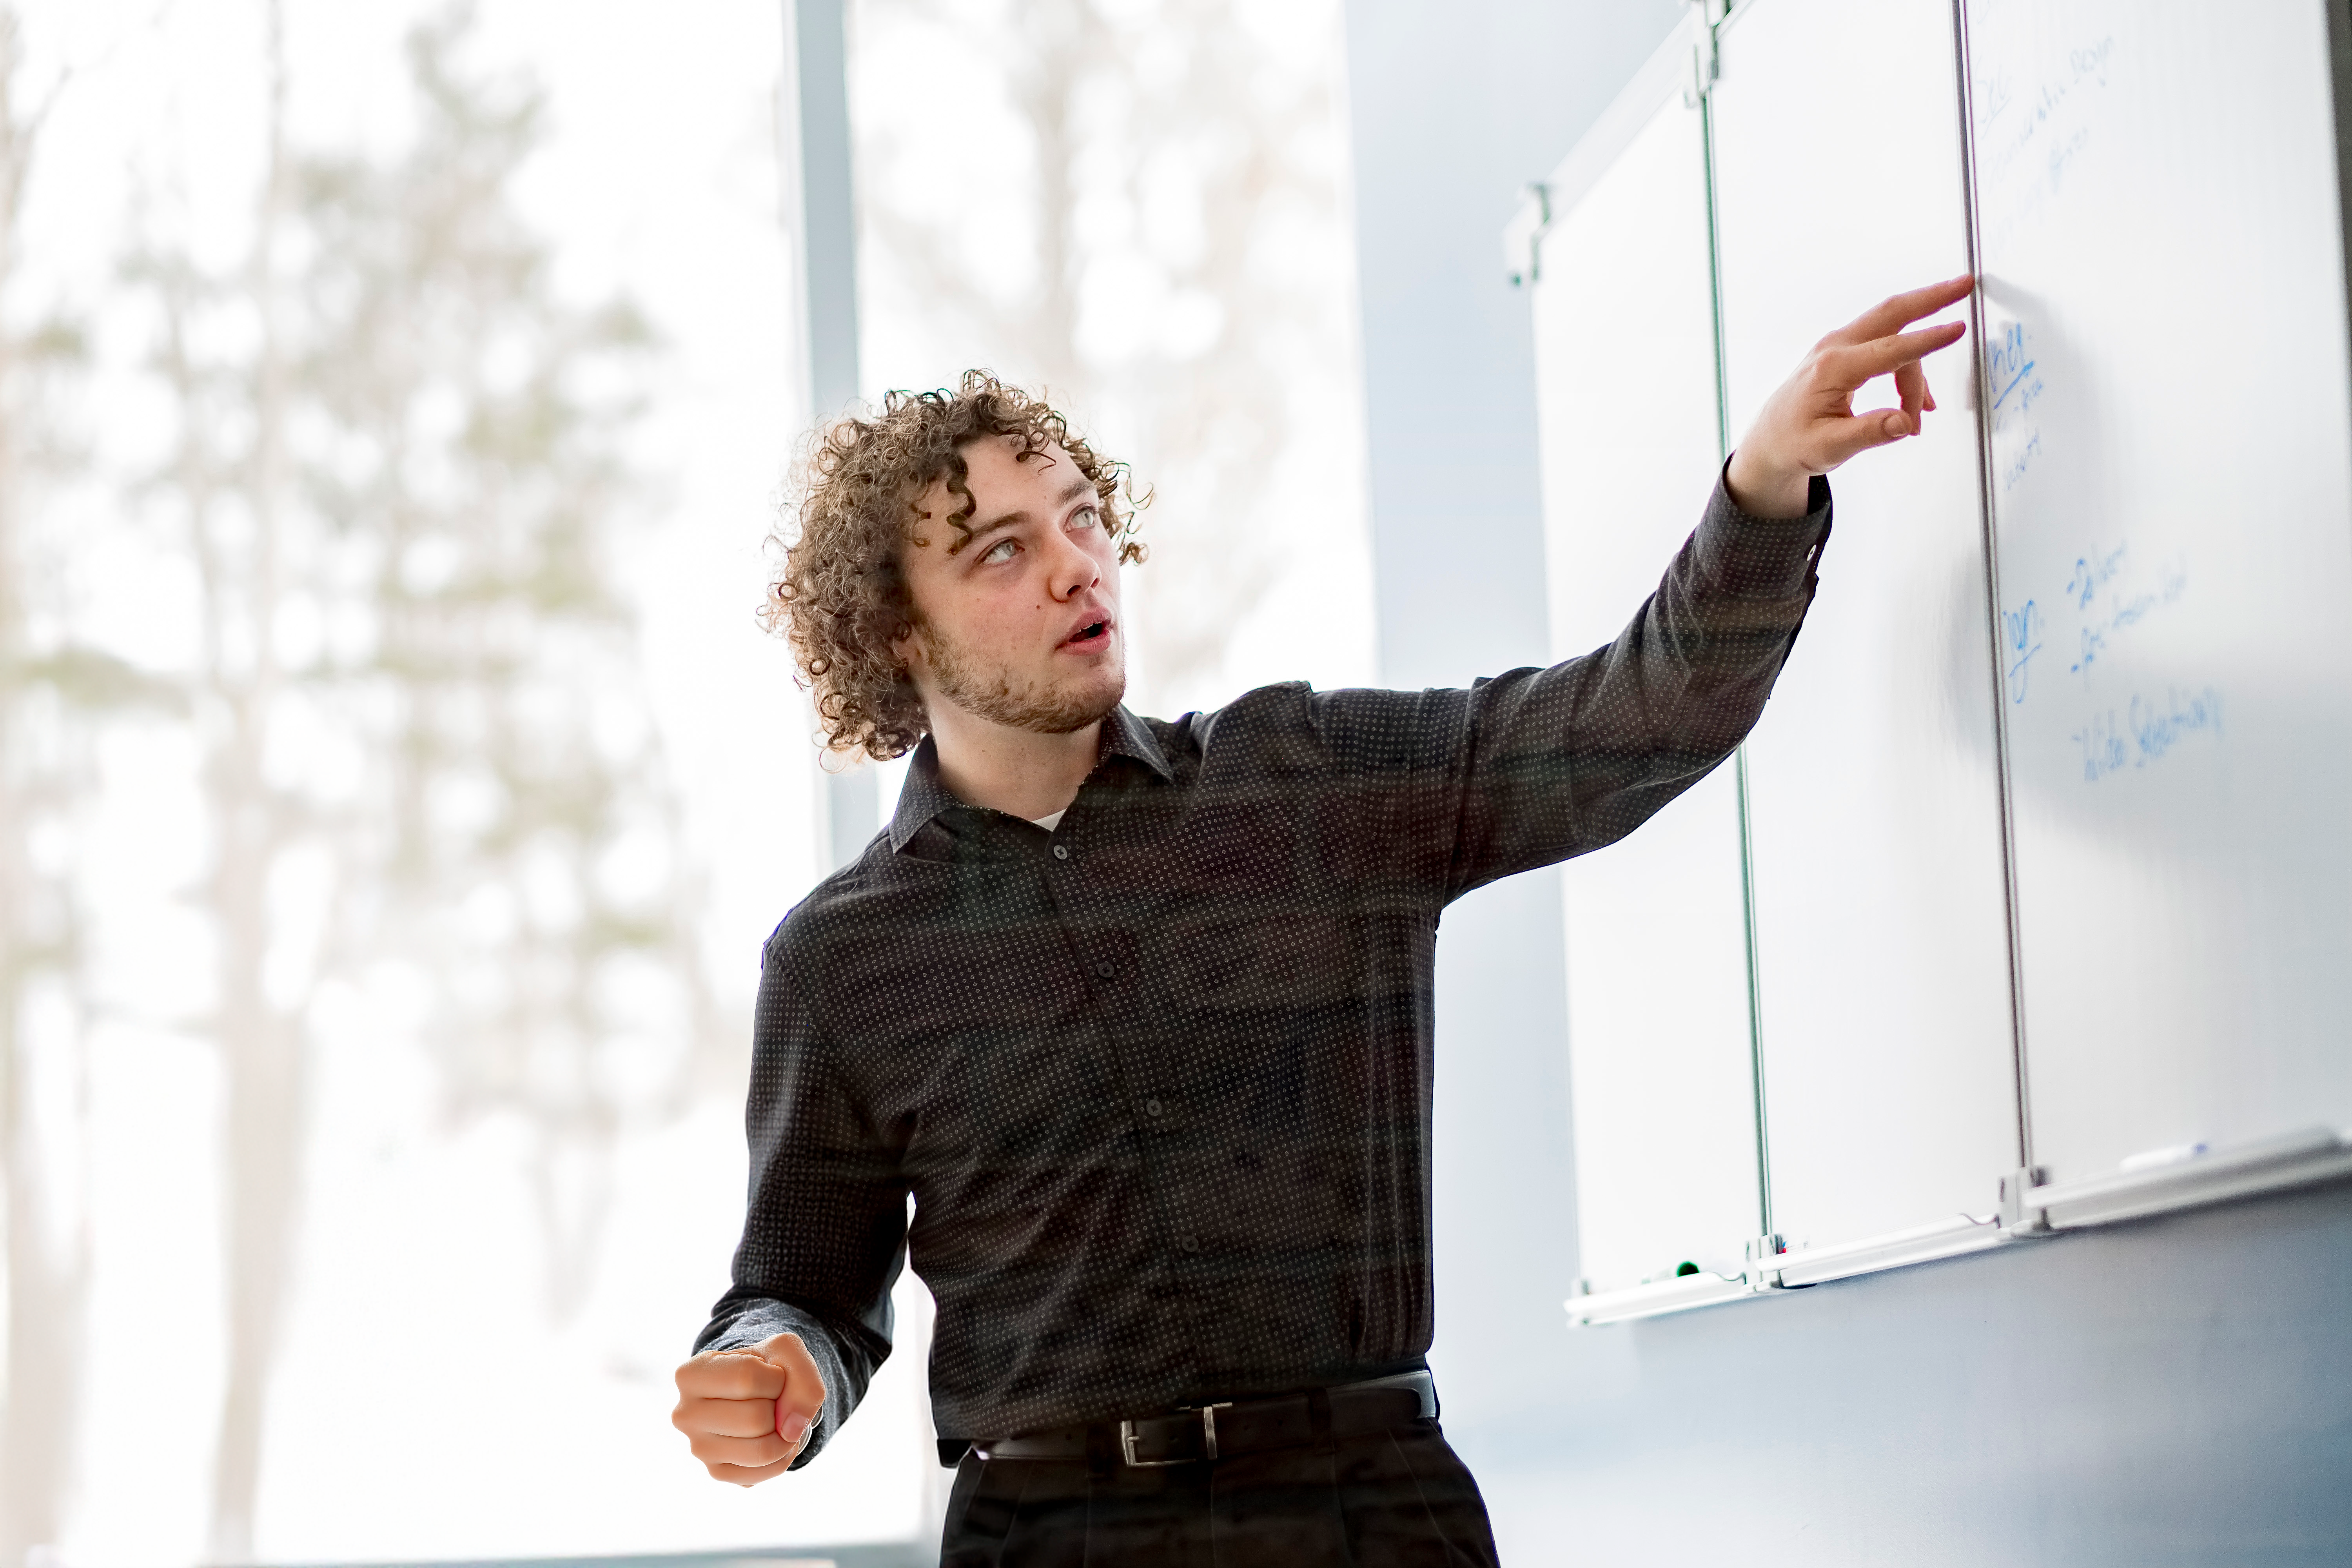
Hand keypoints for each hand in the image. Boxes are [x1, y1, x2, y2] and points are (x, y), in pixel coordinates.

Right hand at [671, 1331, 826, 1485]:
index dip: (775, 1376)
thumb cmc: (765, 1366)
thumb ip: (801, 1376)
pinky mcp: (717, 1472)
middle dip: (780, 1407)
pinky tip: (775, 1439)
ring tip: (776, 1419)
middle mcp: (685, 1414)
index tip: (770, 1375)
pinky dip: (784, 1455)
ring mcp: (698, 1448)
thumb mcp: (785, 1350)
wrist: (757, 1391)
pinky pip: (765, 1472)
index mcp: (690, 1375)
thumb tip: (791, 1430)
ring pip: (762, 1450)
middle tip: (772, 1399)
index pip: (746, 1377)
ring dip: (785, 1434)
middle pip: (755, 1418)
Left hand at [1725, 274, 1973, 517]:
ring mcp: (1839, 347)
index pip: (1889, 350)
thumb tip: (1904, 422)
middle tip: (1965, 284)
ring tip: (1920, 415)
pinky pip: (1886, 349)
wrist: (1769, 443)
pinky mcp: (1845, 354)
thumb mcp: (1829, 447)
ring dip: (1916, 371)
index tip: (1958, 328)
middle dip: (1931, 298)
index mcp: (1831, 369)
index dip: (1927, 341)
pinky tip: (1913, 404)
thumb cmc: (1793, 443)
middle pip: (1891, 313)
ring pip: (1893, 336)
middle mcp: (1834, 349)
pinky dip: (1906, 370)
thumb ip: (1869, 433)